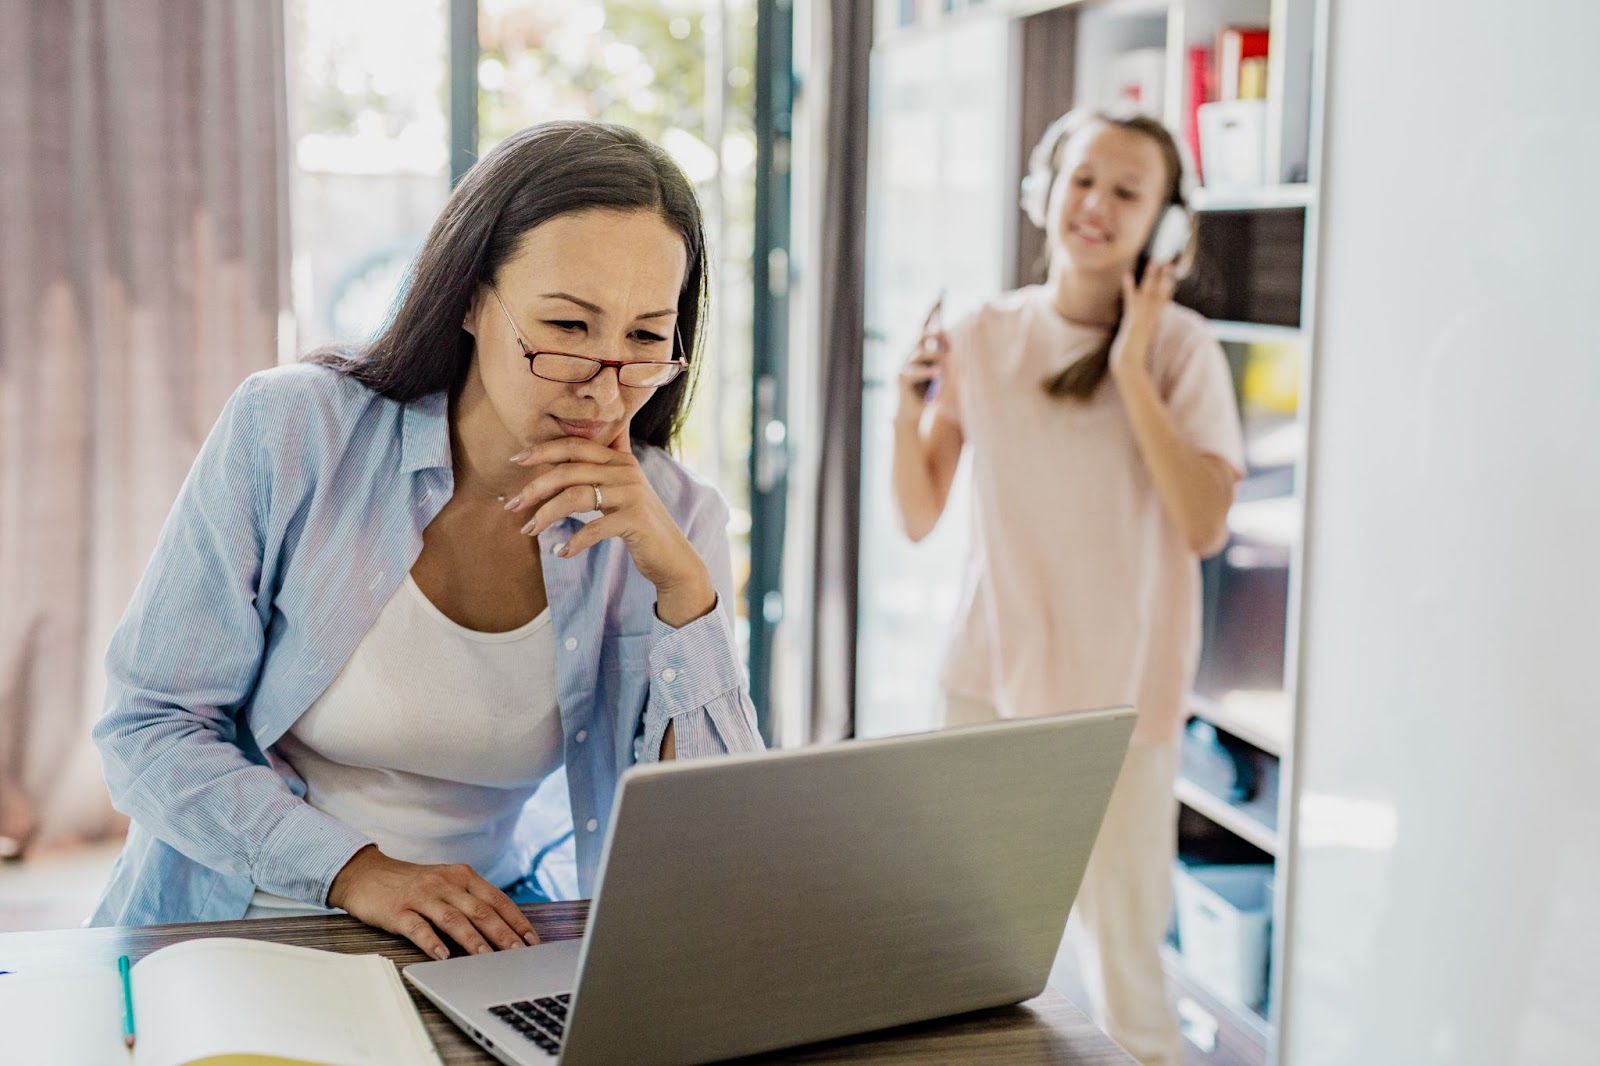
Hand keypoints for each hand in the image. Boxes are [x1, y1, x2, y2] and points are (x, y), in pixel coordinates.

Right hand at [328, 845, 539, 959]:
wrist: (365, 874)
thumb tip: (502, 929)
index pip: (497, 899)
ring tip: (487, 958)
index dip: (516, 920)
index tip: (532, 940)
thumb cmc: (411, 884)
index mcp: (462, 876)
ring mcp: (422, 896)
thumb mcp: (446, 883)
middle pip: (480, 910)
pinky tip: (443, 956)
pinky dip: (432, 942)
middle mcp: (445, 883)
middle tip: (519, 953)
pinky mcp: (398, 910)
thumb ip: (470, 900)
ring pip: (453, 919)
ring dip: (473, 940)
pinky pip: (418, 927)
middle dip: (503, 933)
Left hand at [507, 425, 715, 625]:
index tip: (516, 460)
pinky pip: (594, 528)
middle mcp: (626, 471)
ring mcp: (632, 495)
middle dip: (535, 487)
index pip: (575, 445)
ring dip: (546, 515)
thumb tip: (582, 442)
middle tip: (512, 505)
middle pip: (569, 470)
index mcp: (619, 459)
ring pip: (576, 497)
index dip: (543, 450)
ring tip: (529, 530)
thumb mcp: (623, 489)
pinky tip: (561, 552)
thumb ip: (604, 466)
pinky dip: (574, 542)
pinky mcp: (635, 520)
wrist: (672, 556)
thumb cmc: (639, 523)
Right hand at [894, 301, 947, 424]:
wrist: (913, 411)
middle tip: (949, 337)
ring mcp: (904, 364)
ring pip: (920, 353)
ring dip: (935, 355)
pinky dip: (927, 372)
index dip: (931, 310)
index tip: (940, 295)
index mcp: (919, 347)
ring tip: (947, 359)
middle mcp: (909, 352)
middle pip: (922, 335)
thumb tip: (959, 341)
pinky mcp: (901, 378)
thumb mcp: (940, 368)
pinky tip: (936, 373)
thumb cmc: (930, 389)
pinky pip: (915, 371)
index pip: (925, 324)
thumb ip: (945, 354)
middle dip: (936, 333)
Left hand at [1109, 262, 1176, 382]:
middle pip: (1159, 293)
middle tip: (1167, 262)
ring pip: (1149, 293)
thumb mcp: (1141, 339)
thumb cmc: (1135, 354)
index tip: (1169, 273)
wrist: (1130, 364)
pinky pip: (1132, 301)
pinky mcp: (1133, 319)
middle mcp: (1151, 317)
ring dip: (1150, 278)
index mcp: (1154, 320)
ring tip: (1153, 262)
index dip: (1166, 285)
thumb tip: (1142, 326)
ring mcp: (1142, 317)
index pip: (1163, 299)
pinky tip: (1127, 277)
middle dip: (1163, 278)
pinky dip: (1130, 289)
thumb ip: (1143, 330)